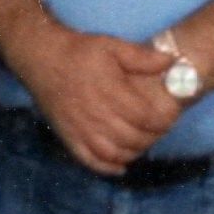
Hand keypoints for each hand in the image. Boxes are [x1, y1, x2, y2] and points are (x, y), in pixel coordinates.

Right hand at [15, 25, 183, 175]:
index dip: (163, 122)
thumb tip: (171, 62)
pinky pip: (89, 160)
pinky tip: (120, 165)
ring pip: (114, 153)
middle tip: (159, 130)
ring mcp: (80, 129)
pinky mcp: (68, 136)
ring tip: (141, 144)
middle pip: (133, 138)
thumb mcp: (112, 46)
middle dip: (152, 137)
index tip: (170, 117)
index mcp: (110, 92)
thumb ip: (142, 57)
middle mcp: (96, 115)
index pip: (146, 118)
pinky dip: (107, 167)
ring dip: (133, 153)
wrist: (42, 58)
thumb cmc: (79, 52)